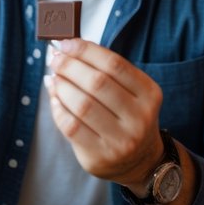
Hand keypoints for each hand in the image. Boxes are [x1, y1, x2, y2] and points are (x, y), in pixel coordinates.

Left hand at [43, 39, 164, 188]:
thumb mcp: (130, 92)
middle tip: (55, 59)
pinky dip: (58, 109)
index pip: (114, 64)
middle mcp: (140, 117)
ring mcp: (121, 140)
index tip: (66, 43)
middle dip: (70, 66)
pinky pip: (71, 127)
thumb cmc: (127, 116)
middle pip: (97, 83)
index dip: (86, 51)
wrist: (140, 160)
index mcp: (149, 94)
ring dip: (61, 87)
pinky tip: (55, 99)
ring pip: (82, 105)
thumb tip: (65, 50)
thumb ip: (104, 71)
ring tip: (54, 78)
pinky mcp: (100, 156)